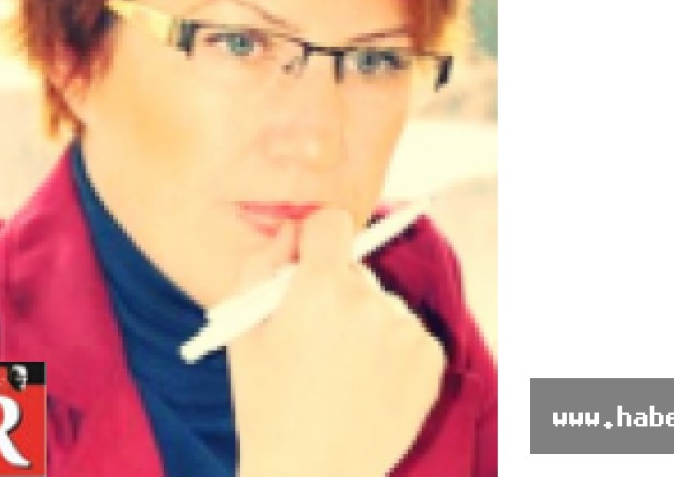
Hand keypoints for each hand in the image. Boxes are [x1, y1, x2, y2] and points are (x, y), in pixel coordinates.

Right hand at [228, 208, 445, 476]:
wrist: (310, 473)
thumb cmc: (265, 403)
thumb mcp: (243, 329)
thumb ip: (262, 265)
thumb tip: (292, 231)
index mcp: (319, 287)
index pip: (331, 223)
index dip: (314, 240)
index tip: (307, 263)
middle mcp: (369, 301)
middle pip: (353, 269)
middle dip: (333, 291)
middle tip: (312, 338)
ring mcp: (405, 330)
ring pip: (380, 303)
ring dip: (363, 322)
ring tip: (340, 371)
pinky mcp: (430, 358)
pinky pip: (406, 332)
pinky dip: (390, 349)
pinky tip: (366, 382)